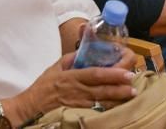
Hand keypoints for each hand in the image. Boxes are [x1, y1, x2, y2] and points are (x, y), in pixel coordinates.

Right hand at [14, 52, 136, 119]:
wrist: (31, 106)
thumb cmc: (44, 85)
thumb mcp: (56, 66)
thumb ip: (72, 59)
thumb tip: (86, 51)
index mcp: (72, 76)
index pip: (95, 74)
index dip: (112, 74)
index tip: (126, 72)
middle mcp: (76, 91)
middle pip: (101, 90)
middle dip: (119, 88)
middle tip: (134, 86)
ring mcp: (77, 104)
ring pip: (101, 102)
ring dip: (117, 99)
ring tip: (131, 96)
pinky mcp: (77, 113)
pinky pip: (95, 111)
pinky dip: (107, 108)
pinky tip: (118, 107)